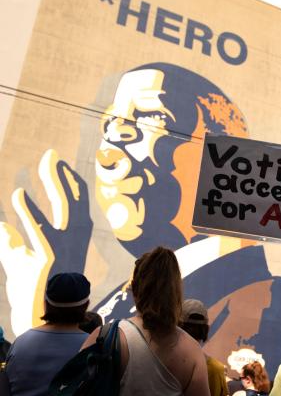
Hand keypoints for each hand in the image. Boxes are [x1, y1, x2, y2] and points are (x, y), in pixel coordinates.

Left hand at [0, 149, 91, 334]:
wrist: (45, 319)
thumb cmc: (36, 290)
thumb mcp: (21, 263)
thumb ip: (9, 242)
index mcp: (74, 236)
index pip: (77, 202)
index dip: (69, 182)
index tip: (59, 166)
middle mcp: (75, 237)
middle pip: (73, 196)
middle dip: (61, 174)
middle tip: (51, 154)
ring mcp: (64, 245)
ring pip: (66, 203)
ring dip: (55, 180)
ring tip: (47, 161)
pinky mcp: (48, 255)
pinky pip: (38, 227)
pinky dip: (27, 210)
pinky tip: (17, 195)